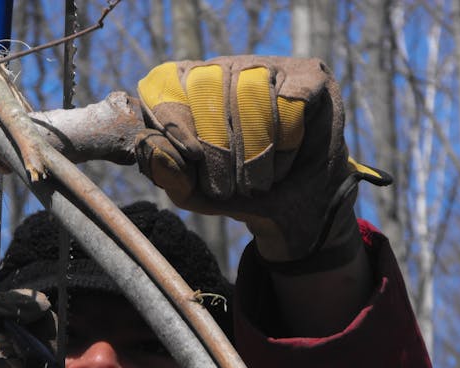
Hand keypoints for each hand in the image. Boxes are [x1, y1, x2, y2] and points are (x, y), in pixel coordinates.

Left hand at [136, 55, 389, 265]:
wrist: (292, 210)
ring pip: (251, 91)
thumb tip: (149, 147)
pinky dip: (284, 144)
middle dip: (216, 147)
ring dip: (252, 151)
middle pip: (207, 86)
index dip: (172, 117)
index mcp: (185, 89)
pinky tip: (281, 167)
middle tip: (226, 189)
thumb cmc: (235, 192)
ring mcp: (267, 65)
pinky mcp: (310, 75)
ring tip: (255, 185)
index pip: (165, 83)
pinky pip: (290, 101)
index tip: (190, 156)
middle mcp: (224, 68)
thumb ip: (166, 172)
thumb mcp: (193, 191)